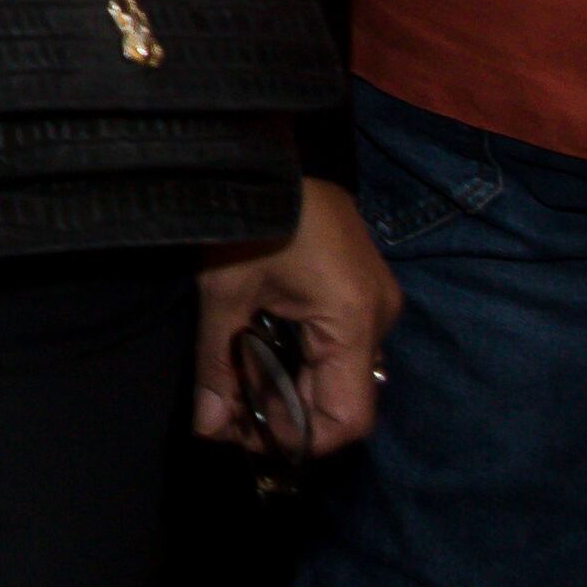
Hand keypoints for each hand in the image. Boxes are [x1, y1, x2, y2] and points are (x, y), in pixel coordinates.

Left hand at [193, 178, 399, 461]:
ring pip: (338, 368)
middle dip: (288, 412)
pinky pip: (338, 338)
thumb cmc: (245, 213)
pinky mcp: (358, 281)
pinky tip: (259, 348)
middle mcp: (378, 314)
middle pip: (342, 395)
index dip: (300, 440)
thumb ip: (219, 366)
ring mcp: (373, 295)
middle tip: (231, 414)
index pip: (347, 417)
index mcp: (354, 320)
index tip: (251, 439)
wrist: (256, 146)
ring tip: (238, 382)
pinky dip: (301, 353)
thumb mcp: (223, 293)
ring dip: (292, 383)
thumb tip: (209, 428)